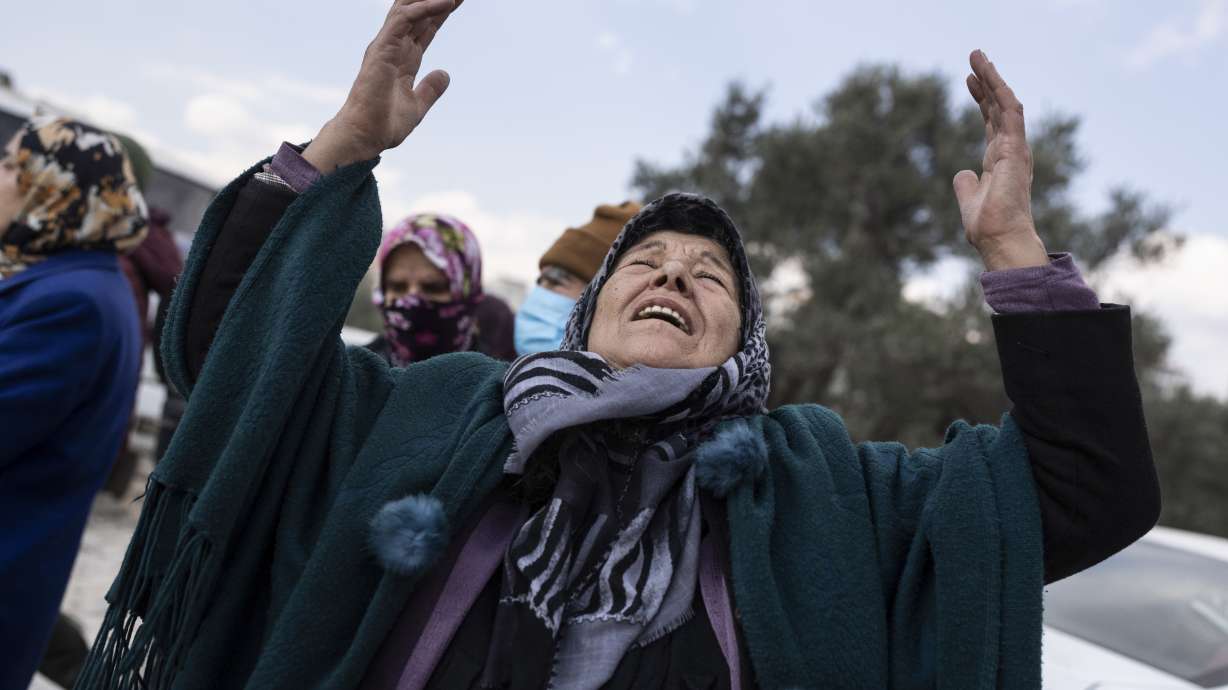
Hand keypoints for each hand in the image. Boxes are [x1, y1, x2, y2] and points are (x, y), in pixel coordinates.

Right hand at [303, 0, 460, 172]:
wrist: (366, 136)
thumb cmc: (384, 124)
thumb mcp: (417, 106)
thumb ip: (431, 89)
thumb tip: (445, 74)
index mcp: (404, 58)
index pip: (425, 28)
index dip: (441, 13)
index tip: (458, 0)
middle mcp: (394, 47)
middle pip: (419, 13)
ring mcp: (387, 45)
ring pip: (410, 8)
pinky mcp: (383, 47)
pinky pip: (405, 19)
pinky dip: (425, 8)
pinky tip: (446, 2)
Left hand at [953, 50, 1047, 270]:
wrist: (999, 238)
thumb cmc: (988, 226)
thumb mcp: (970, 200)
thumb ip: (966, 185)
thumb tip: (960, 173)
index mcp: (1000, 160)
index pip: (991, 122)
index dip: (982, 100)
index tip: (969, 80)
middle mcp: (1011, 150)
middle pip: (998, 108)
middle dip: (987, 82)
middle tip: (974, 58)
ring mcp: (1015, 148)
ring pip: (1005, 103)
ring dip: (992, 78)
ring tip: (978, 57)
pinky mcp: (1016, 149)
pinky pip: (1010, 112)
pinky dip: (1000, 92)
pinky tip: (989, 75)